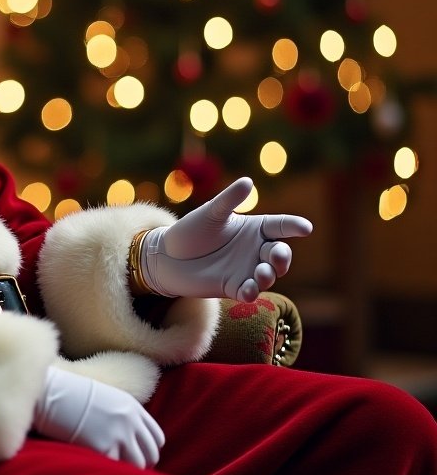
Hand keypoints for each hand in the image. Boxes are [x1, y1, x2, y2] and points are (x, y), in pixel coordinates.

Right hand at [33, 366, 164, 467]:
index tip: (141, 456)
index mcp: (132, 408)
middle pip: (151, 454)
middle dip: (143, 464)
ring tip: (117, 474)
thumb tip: (124, 433)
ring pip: (138, 465)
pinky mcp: (102, 447)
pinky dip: (110, 472)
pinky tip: (101, 470)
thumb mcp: (104, 396)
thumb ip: (120, 413)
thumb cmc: (70, 394)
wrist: (51, 392)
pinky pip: (116, 468)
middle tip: (130, 470)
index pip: (157, 437)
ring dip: (129, 472)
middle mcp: (130, 422)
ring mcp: (118, 435)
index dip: (150, 450)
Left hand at [140, 177, 312, 302]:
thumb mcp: (210, 213)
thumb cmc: (192, 230)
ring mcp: (246, 270)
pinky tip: (247, 290)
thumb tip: (247, 181)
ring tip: (261, 273)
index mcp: (255, 228)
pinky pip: (248, 292)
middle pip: (279, 254)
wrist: (168, 256)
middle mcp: (255, 250)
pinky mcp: (234, 287)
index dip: (293, 226)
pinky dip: (250, 292)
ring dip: (268, 275)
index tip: (306, 228)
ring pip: (268, 275)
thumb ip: (229, 200)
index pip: (280, 226)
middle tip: (276, 255)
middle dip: (282, 257)